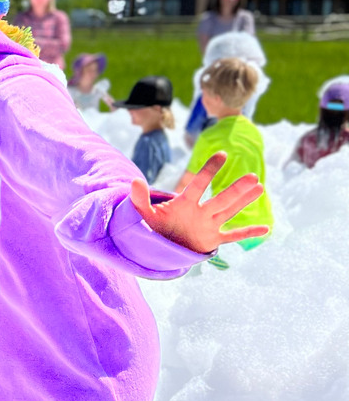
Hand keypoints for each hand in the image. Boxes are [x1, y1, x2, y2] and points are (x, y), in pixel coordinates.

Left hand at [130, 151, 268, 252]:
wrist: (161, 245)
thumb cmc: (154, 226)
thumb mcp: (143, 215)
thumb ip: (140, 199)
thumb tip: (134, 181)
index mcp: (185, 203)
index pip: (197, 185)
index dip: (208, 171)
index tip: (222, 155)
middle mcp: (200, 211)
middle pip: (220, 200)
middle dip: (235, 190)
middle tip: (252, 176)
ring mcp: (208, 225)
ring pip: (229, 211)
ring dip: (243, 201)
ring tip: (259, 186)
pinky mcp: (212, 240)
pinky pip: (233, 236)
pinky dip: (248, 233)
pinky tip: (266, 228)